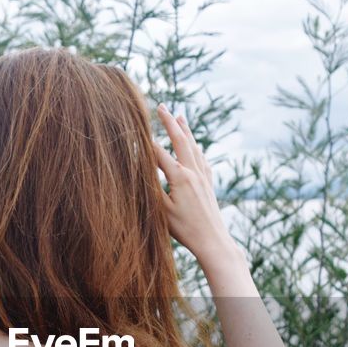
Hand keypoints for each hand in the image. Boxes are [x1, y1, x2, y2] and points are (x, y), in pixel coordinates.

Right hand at [152, 103, 234, 263]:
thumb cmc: (185, 229)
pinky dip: (195, 146)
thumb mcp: (162, 211)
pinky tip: (194, 144)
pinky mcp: (209, 183)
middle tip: (161, 106)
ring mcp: (203, 177)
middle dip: (170, 122)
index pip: (159, 153)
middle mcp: (194, 172)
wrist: (213, 240)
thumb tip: (142, 171)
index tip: (134, 128)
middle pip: (180, 140)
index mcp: (180, 177)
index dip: (146, 141)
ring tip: (179, 115)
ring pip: (193, 146)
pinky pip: (201, 158)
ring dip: (185, 129)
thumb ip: (152, 188)